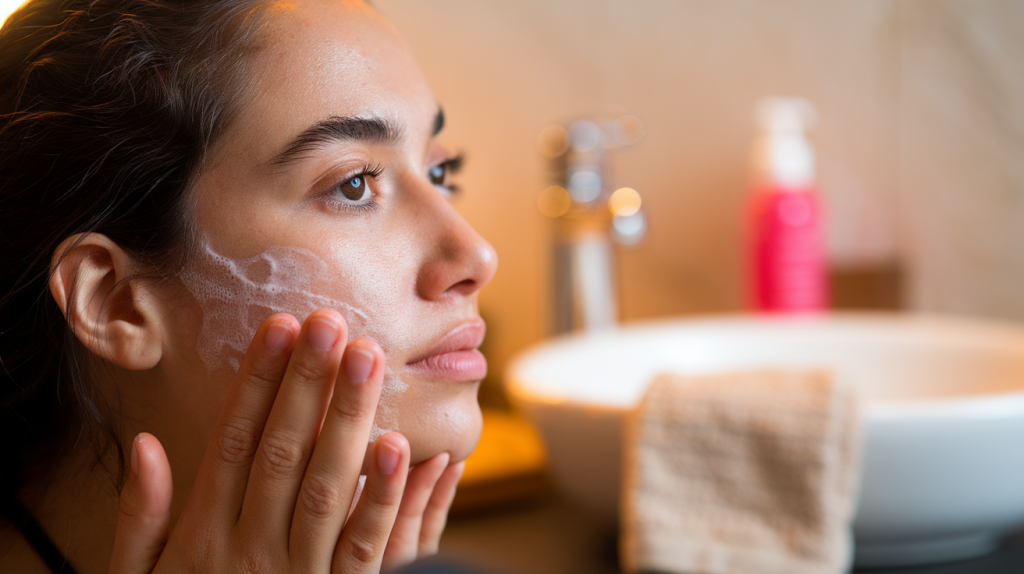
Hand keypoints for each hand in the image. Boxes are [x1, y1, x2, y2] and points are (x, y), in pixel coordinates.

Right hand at [108, 309, 463, 572]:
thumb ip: (140, 519)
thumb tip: (148, 446)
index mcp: (204, 535)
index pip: (235, 442)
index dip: (259, 382)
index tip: (280, 327)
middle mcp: (251, 548)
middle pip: (285, 451)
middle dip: (308, 382)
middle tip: (331, 321)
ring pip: (328, 485)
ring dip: (348, 418)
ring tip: (366, 358)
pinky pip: (367, 547)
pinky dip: (386, 496)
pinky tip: (401, 446)